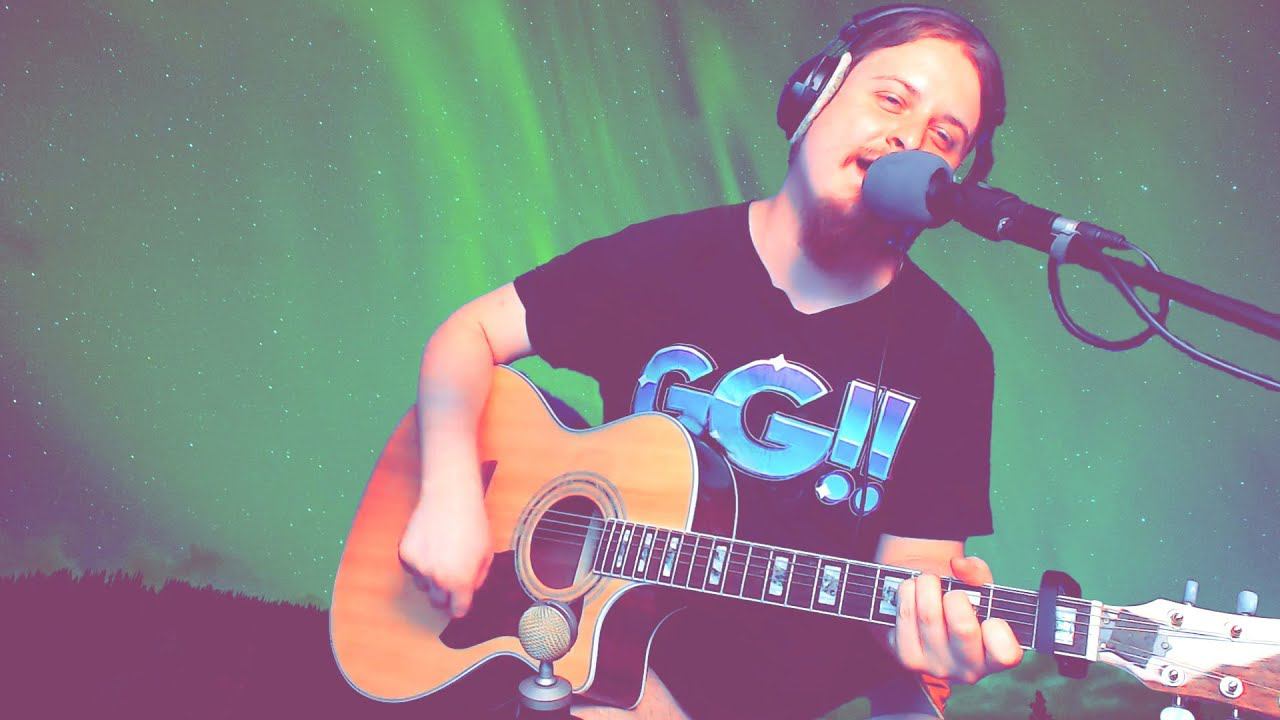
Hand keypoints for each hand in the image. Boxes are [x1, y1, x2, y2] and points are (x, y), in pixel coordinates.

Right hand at [397, 477, 492, 618]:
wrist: (450, 497)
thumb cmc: (472, 523)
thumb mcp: (487, 554)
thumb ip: (478, 578)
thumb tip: (468, 591)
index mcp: (460, 582)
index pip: (457, 612)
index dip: (460, 605)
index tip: (461, 600)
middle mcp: (437, 579)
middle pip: (437, 603)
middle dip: (445, 595)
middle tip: (451, 576)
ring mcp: (418, 567)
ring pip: (423, 585)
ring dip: (431, 577)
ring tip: (442, 554)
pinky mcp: (405, 554)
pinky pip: (412, 569)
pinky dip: (419, 562)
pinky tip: (430, 545)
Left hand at [889, 555, 1023, 683]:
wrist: (928, 610)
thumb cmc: (962, 601)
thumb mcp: (978, 587)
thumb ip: (976, 572)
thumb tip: (958, 565)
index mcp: (995, 656)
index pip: (1006, 655)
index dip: (998, 630)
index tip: (990, 617)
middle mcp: (968, 670)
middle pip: (963, 628)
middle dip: (955, 596)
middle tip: (952, 591)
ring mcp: (937, 667)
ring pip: (929, 616)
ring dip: (927, 586)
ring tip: (929, 581)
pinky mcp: (909, 658)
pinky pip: (906, 616)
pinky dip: (907, 593)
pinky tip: (913, 591)